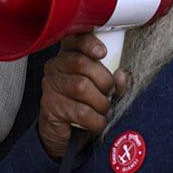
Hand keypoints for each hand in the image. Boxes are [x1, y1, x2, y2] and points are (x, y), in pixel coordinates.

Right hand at [38, 32, 129, 159]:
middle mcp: (55, 67)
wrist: (66, 133)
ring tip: (104, 109)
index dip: (89, 43)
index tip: (103, 52)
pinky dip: (96, 120)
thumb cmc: (86, 105)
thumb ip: (115, 81)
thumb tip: (122, 75)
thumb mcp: (103, 89)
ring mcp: (50, 86)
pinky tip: (98, 122)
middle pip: (81, 63)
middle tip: (110, 92)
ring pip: (81, 87)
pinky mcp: (50, 106)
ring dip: (101, 102)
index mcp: (69, 55)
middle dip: (104, 80)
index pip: (74, 39)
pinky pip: (80, 112)